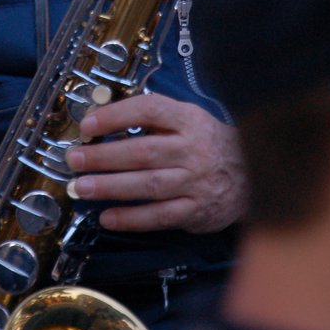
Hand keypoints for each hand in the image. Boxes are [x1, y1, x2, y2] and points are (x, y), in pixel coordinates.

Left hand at [66, 91, 246, 233]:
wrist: (254, 175)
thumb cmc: (209, 143)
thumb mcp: (189, 119)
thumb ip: (154, 119)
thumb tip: (105, 119)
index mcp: (189, 120)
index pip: (150, 110)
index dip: (117, 115)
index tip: (88, 124)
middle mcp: (192, 150)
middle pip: (143, 151)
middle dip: (104, 156)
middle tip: (75, 159)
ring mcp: (195, 182)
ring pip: (148, 185)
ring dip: (111, 187)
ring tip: (82, 188)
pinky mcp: (196, 211)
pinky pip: (159, 216)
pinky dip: (132, 218)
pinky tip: (108, 217)